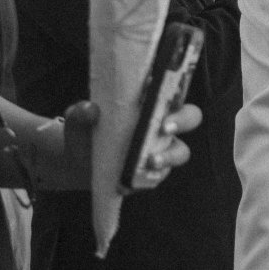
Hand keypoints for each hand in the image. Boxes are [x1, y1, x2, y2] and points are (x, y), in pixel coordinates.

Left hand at [30, 98, 201, 191]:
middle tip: (164, 126)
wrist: (78, 164)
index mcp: (151, 102)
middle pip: (190, 117)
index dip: (175, 87)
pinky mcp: (154, 174)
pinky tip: (129, 182)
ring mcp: (162, 150)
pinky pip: (160, 176)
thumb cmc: (85, 133)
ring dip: (169, 156)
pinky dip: (148, 178)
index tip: (163, 90)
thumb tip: (89, 109)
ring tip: (151, 162)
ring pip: (181, 151)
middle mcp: (163, 124)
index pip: (172, 89)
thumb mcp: (78, 120)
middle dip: (181, 120)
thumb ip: (81, 113)